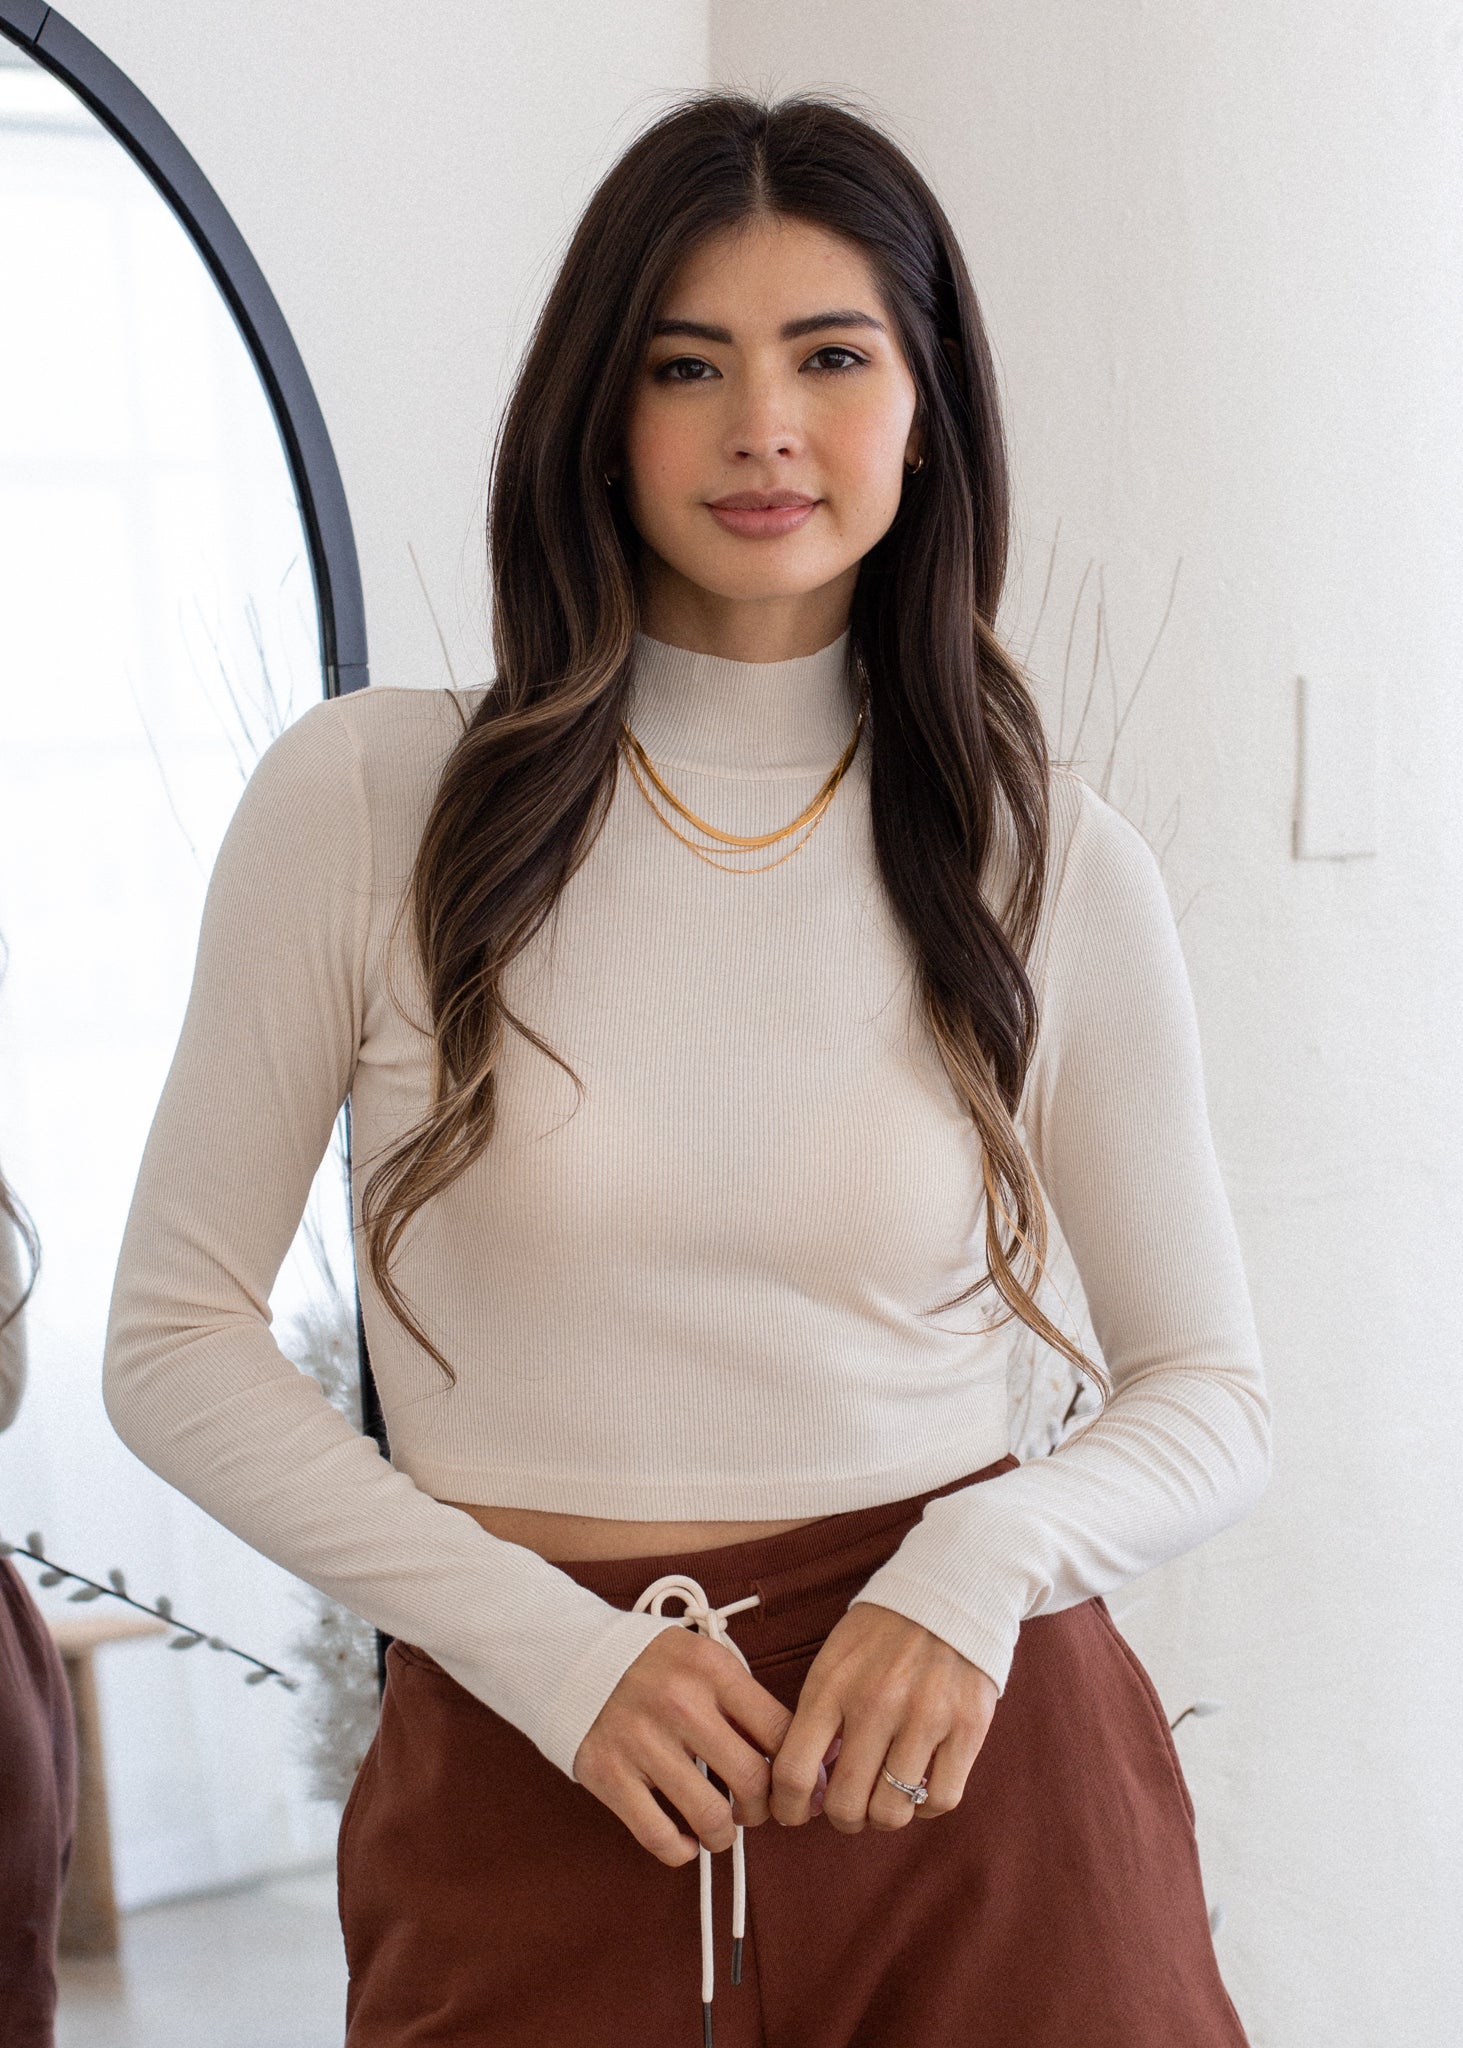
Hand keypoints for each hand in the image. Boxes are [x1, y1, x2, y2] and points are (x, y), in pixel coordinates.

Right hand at [572, 1625, 793, 1866]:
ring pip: (711, 1817)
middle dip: (764, 1809)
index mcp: (712, 1669)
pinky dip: (681, 1850)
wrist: (571, 1657)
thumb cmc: (652, 1665)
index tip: (795, 1787)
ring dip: (724, 1834)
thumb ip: (744, 1699)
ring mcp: (642, 1741)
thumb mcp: (702, 1658)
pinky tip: (684, 1838)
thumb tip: (799, 1753)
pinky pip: (660, 1836)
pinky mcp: (609, 1775)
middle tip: (755, 1810)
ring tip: (720, 1826)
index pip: (780, 1732)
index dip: (797, 1770)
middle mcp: (680, 1703)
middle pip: (753, 1781)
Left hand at [769, 1602, 997, 1831]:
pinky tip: (920, 1786)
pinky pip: (941, 1800)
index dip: (787, 1808)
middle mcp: (876, 1703)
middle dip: (841, 1817)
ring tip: (884, 1797)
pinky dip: (926, 1806)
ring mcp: (925, 1717)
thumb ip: (817, 1718)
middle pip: (845, 1804)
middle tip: (848, 1807)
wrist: (950, 1592)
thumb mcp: (834, 1661)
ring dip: (883, 1816)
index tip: (793, 1814)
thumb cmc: (882, 1634)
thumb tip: (808, 1788)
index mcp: (832, 1685)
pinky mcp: (968, 1726)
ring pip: (892, 1811)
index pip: (793, 1772)